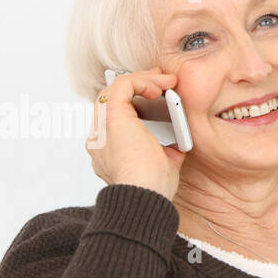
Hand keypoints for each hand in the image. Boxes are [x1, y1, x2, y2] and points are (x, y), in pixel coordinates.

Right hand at [86, 67, 186, 200]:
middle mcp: (100, 138)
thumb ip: (166, 151)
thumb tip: (176, 143)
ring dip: (142, 80)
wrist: (145, 197)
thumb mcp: (163, 166)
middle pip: (113, 99)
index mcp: (109, 151)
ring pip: (115, 89)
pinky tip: (158, 86)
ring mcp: (102, 127)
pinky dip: (141, 81)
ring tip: (165, 80)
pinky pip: (122, 86)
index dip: (137, 101)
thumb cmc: (154, 190)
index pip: (117, 116)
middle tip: (163, 80)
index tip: (160, 94)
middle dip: (139, 85)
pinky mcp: (112, 118)